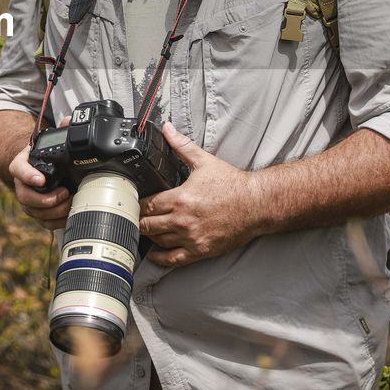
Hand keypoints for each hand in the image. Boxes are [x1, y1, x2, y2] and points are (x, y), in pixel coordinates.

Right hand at [8, 118, 71, 230]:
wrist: (40, 168)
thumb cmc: (46, 155)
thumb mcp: (51, 140)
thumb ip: (61, 130)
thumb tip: (70, 120)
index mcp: (21, 163)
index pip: (18, 169)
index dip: (28, 176)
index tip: (41, 180)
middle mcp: (21, 183)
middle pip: (25, 197)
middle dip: (46, 200)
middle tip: (65, 193)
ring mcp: (28, 200)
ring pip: (34, 212)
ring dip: (53, 212)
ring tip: (70, 203)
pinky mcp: (37, 212)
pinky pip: (43, 222)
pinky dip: (56, 222)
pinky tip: (68, 216)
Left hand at [139, 123, 263, 266]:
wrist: (256, 205)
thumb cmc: (232, 184)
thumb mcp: (204, 161)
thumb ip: (182, 145)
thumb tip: (167, 129)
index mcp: (180, 198)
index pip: (147, 205)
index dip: (137, 204)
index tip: (133, 203)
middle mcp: (183, 221)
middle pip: (148, 225)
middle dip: (139, 221)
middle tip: (134, 218)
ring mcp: (191, 238)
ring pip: (158, 241)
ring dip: (148, 236)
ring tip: (144, 230)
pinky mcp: (201, 250)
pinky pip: (174, 259)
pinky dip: (160, 258)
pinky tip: (154, 254)